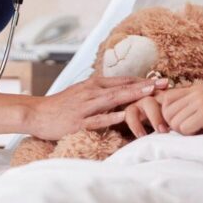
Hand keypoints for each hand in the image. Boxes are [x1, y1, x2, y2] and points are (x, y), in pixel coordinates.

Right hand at [27, 75, 167, 140]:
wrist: (37, 114)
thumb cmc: (61, 105)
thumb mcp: (82, 93)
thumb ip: (101, 92)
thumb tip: (121, 92)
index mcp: (93, 85)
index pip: (123, 81)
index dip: (143, 81)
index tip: (162, 81)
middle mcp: (91, 93)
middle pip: (122, 88)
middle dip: (145, 86)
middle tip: (164, 84)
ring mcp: (85, 107)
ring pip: (113, 99)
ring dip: (133, 96)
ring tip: (151, 94)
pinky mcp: (78, 122)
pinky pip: (97, 119)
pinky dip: (111, 117)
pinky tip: (124, 116)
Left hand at [157, 84, 202, 134]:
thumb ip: (195, 104)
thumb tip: (177, 121)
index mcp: (194, 89)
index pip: (165, 100)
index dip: (169, 115)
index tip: (181, 124)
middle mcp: (194, 93)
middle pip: (166, 112)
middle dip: (175, 125)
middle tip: (191, 130)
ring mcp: (200, 102)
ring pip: (174, 123)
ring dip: (184, 131)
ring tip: (200, 131)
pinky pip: (185, 128)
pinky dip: (192, 135)